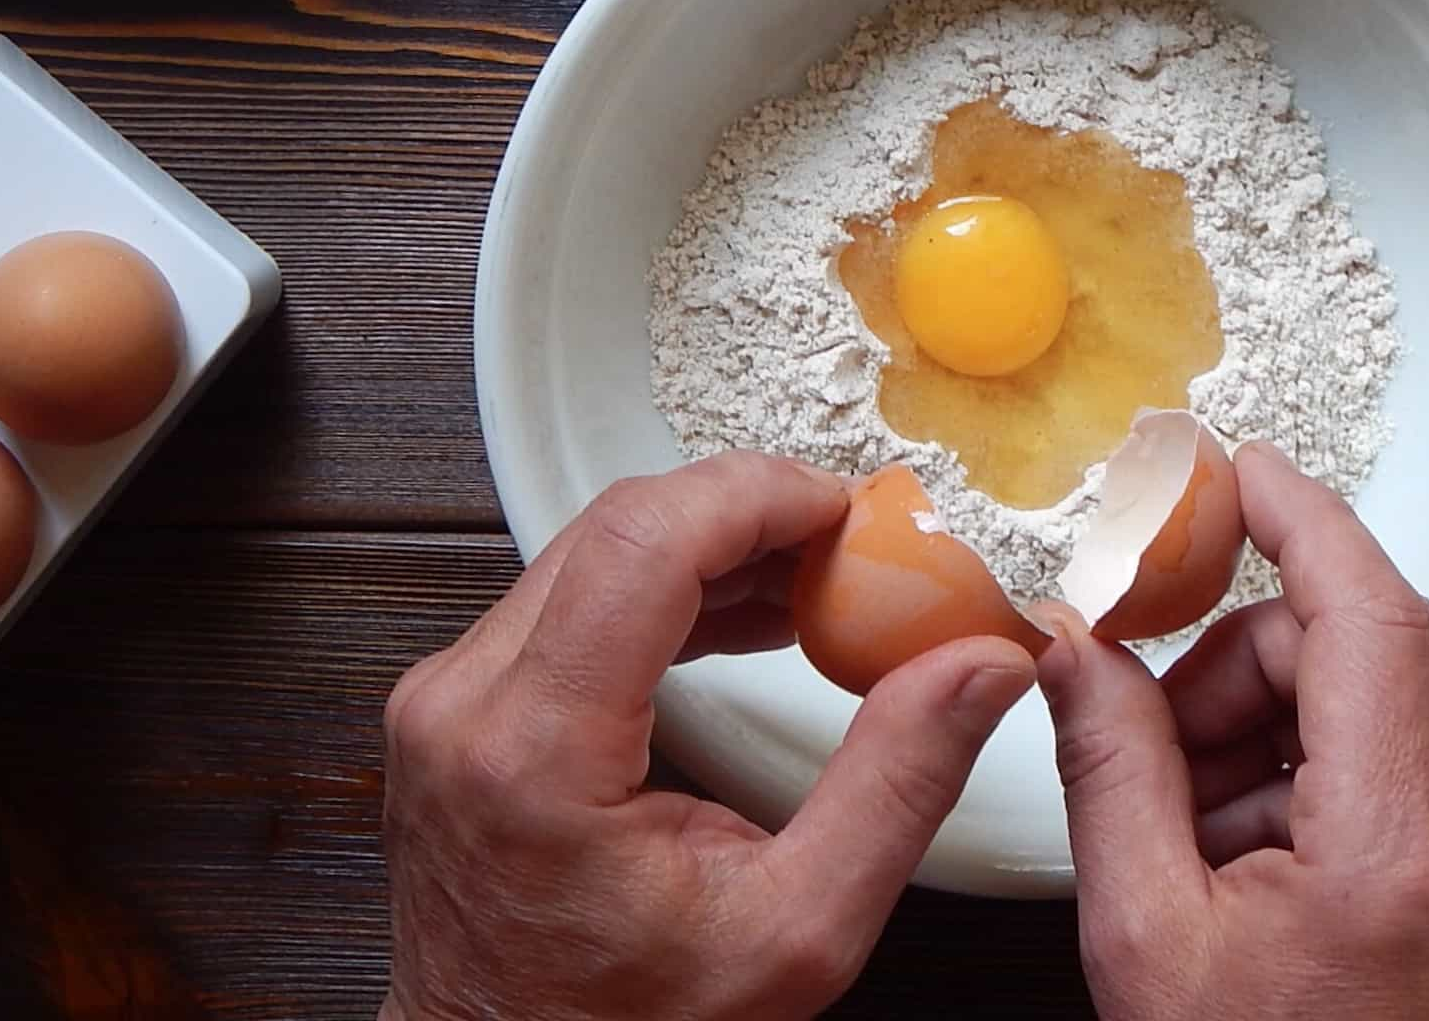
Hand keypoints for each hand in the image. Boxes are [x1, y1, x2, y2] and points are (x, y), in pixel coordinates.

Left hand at [380, 452, 1036, 1020]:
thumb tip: (980, 665)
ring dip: (710, 546)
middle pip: (615, 527)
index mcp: (536, 752)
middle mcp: (467, 706)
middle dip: (748, 512)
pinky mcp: (458, 708)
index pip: (643, 542)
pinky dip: (662, 589)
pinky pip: (566, 601)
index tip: (849, 509)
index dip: (759, 498)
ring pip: (589, 551)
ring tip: (821, 579)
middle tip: (855, 543)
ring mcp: (448, 701)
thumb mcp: (796, 932)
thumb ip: (897, 785)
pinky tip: (747, 613)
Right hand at [1036, 443, 1428, 1019]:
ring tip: (1187, 827)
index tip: (1237, 468)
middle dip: (1256, 651)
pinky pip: (1415, 790)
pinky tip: (1241, 870)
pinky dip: (1321, 788)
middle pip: (1383, 653)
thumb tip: (1075, 654)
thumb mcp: (1150, 946)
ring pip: (1399, 717)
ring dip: (1283, 726)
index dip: (1297, 515)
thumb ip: (1112, 774)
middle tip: (1155, 710)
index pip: (1367, 610)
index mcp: (1406, 849)